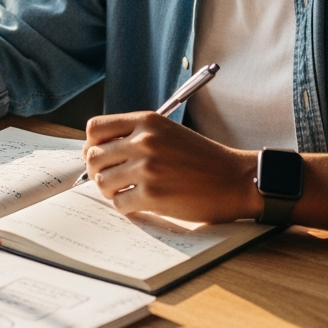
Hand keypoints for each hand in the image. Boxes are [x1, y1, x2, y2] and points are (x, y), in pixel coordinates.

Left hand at [83, 111, 259, 221]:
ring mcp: (147, 168)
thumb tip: (99, 150)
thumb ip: (136, 135)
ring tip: (125, 191)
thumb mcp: (167, 132)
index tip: (100, 155)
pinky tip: (139, 203)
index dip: (92, 144)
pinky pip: (119, 203)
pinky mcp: (153, 195)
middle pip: (94, 156)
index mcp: (146, 121)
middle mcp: (143, 141)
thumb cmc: (202, 158)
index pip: (95, 128)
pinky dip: (125, 206)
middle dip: (99, 171)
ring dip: (110, 190)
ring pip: (103, 182)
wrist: (235, 179)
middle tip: (111, 179)